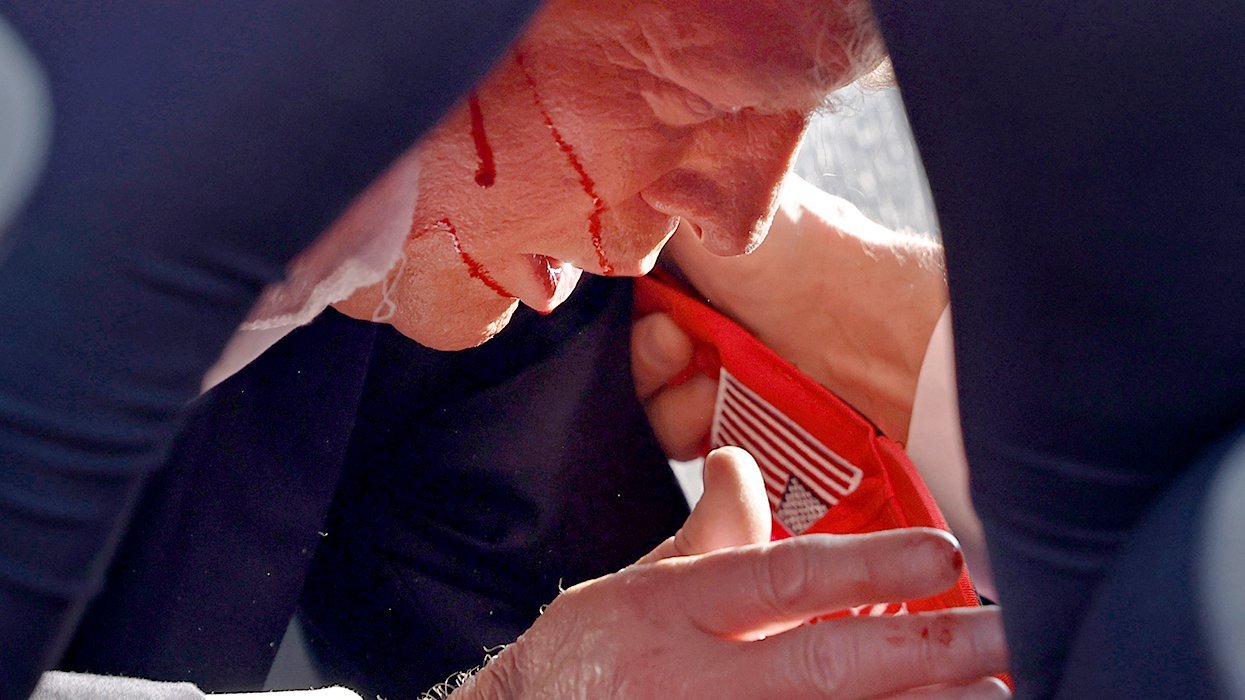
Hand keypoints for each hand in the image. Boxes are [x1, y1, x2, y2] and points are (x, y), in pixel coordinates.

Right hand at [451, 448, 1009, 698]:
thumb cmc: (599, 655)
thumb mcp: (641, 582)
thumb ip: (708, 531)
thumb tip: (736, 458)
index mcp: (671, 609)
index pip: (778, 578)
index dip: (864, 569)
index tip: (945, 554)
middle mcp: (690, 681)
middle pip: (822, 669)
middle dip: (925, 654)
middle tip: (1007, 637)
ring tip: (997, 699)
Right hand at [638, 174, 947, 446]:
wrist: (866, 324)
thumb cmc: (793, 248)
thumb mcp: (705, 195)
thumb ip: (639, 204)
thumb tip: (599, 205)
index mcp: (679, 259)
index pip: (613, 296)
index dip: (613, 312)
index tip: (646, 308)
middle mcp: (688, 312)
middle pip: (621, 354)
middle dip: (643, 357)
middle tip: (677, 344)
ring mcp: (709, 368)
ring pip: (644, 401)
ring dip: (668, 399)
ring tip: (711, 387)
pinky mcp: (730, 417)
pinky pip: (678, 439)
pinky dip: (691, 429)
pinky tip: (722, 409)